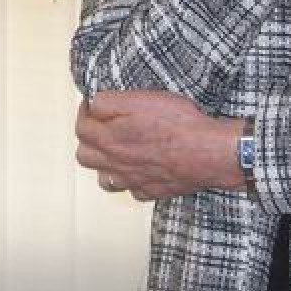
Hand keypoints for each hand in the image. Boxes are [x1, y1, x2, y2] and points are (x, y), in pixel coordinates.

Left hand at [75, 90, 245, 200]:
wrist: (209, 152)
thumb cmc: (178, 124)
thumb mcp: (140, 99)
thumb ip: (109, 102)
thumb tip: (93, 105)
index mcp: (110, 139)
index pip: (81, 127)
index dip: (84, 112)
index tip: (92, 105)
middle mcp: (117, 164)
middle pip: (86, 156)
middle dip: (89, 139)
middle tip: (100, 126)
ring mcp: (133, 181)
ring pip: (105, 178)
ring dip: (105, 164)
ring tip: (115, 150)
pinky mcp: (152, 191)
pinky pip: (131, 190)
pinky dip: (130, 180)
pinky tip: (139, 168)